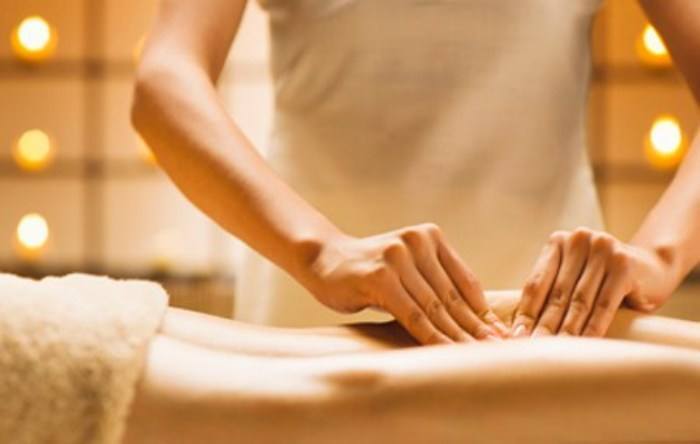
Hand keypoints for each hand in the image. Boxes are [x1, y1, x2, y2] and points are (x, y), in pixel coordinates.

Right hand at [301, 223, 508, 344]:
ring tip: (477, 359)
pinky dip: (431, 337)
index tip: (502, 337)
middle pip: (452, 297)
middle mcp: (416, 242)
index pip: (465, 282)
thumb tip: (478, 322)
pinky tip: (445, 354)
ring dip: (457, 338)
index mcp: (429, 237)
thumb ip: (435, 286)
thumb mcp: (407, 270)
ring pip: (435, 308)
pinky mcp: (380, 276)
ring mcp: (397, 257)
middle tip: (499, 353)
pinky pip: (412, 315)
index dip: (484, 313)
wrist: (323, 260)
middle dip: (476, 329)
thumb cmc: (368, 272)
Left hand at [512, 227, 677, 337]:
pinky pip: (604, 305)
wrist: (653, 268)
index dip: (525, 313)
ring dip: (566, 331)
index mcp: (558, 242)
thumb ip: (552, 293)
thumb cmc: (603, 281)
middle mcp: (579, 240)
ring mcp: (603, 249)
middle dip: (543, 326)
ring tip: (555, 353)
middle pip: (556, 294)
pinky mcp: (624, 265)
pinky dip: (593, 328)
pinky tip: (584, 345)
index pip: (537, 283)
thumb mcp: (575, 279)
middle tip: (532, 351)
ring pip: (579, 301)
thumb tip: (520, 330)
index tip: (515, 337)